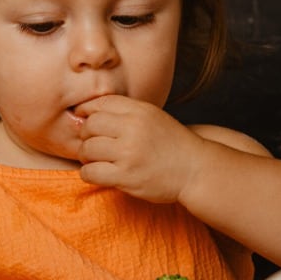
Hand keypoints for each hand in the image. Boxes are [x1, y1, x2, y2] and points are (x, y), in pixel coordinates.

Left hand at [74, 95, 205, 202]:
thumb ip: (124, 112)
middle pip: (90, 125)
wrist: (195, 170)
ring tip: (97, 160)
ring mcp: (129, 153)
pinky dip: (89, 174)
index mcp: (139, 110)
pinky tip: (98, 173)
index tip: (87, 123)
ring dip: (87, 156)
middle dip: (86, 136)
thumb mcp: (152, 116)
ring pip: (87, 149)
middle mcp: (133, 128)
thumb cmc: (171, 144)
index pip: (100, 103)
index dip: (87, 113)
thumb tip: (85, 115)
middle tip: (94, 145)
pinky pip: (90, 172)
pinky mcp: (126, 176)